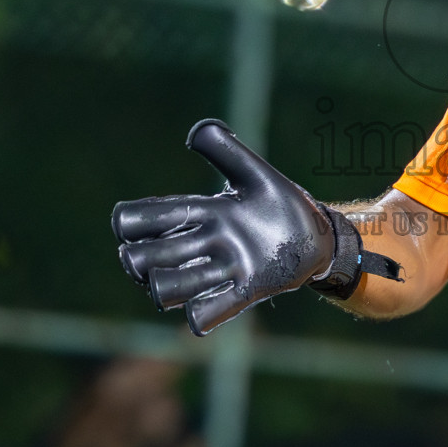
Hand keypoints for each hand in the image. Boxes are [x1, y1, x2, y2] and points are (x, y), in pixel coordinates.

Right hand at [113, 120, 377, 334]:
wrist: (317, 239)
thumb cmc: (280, 205)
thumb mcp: (254, 173)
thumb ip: (225, 150)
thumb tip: (195, 131)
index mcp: (196, 214)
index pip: (137, 221)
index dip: (130, 222)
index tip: (147, 221)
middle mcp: (200, 246)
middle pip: (139, 259)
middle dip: (138, 258)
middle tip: (167, 250)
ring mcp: (220, 271)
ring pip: (165, 288)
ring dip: (166, 285)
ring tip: (189, 274)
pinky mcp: (244, 293)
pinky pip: (206, 314)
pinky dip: (200, 314)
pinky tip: (210, 302)